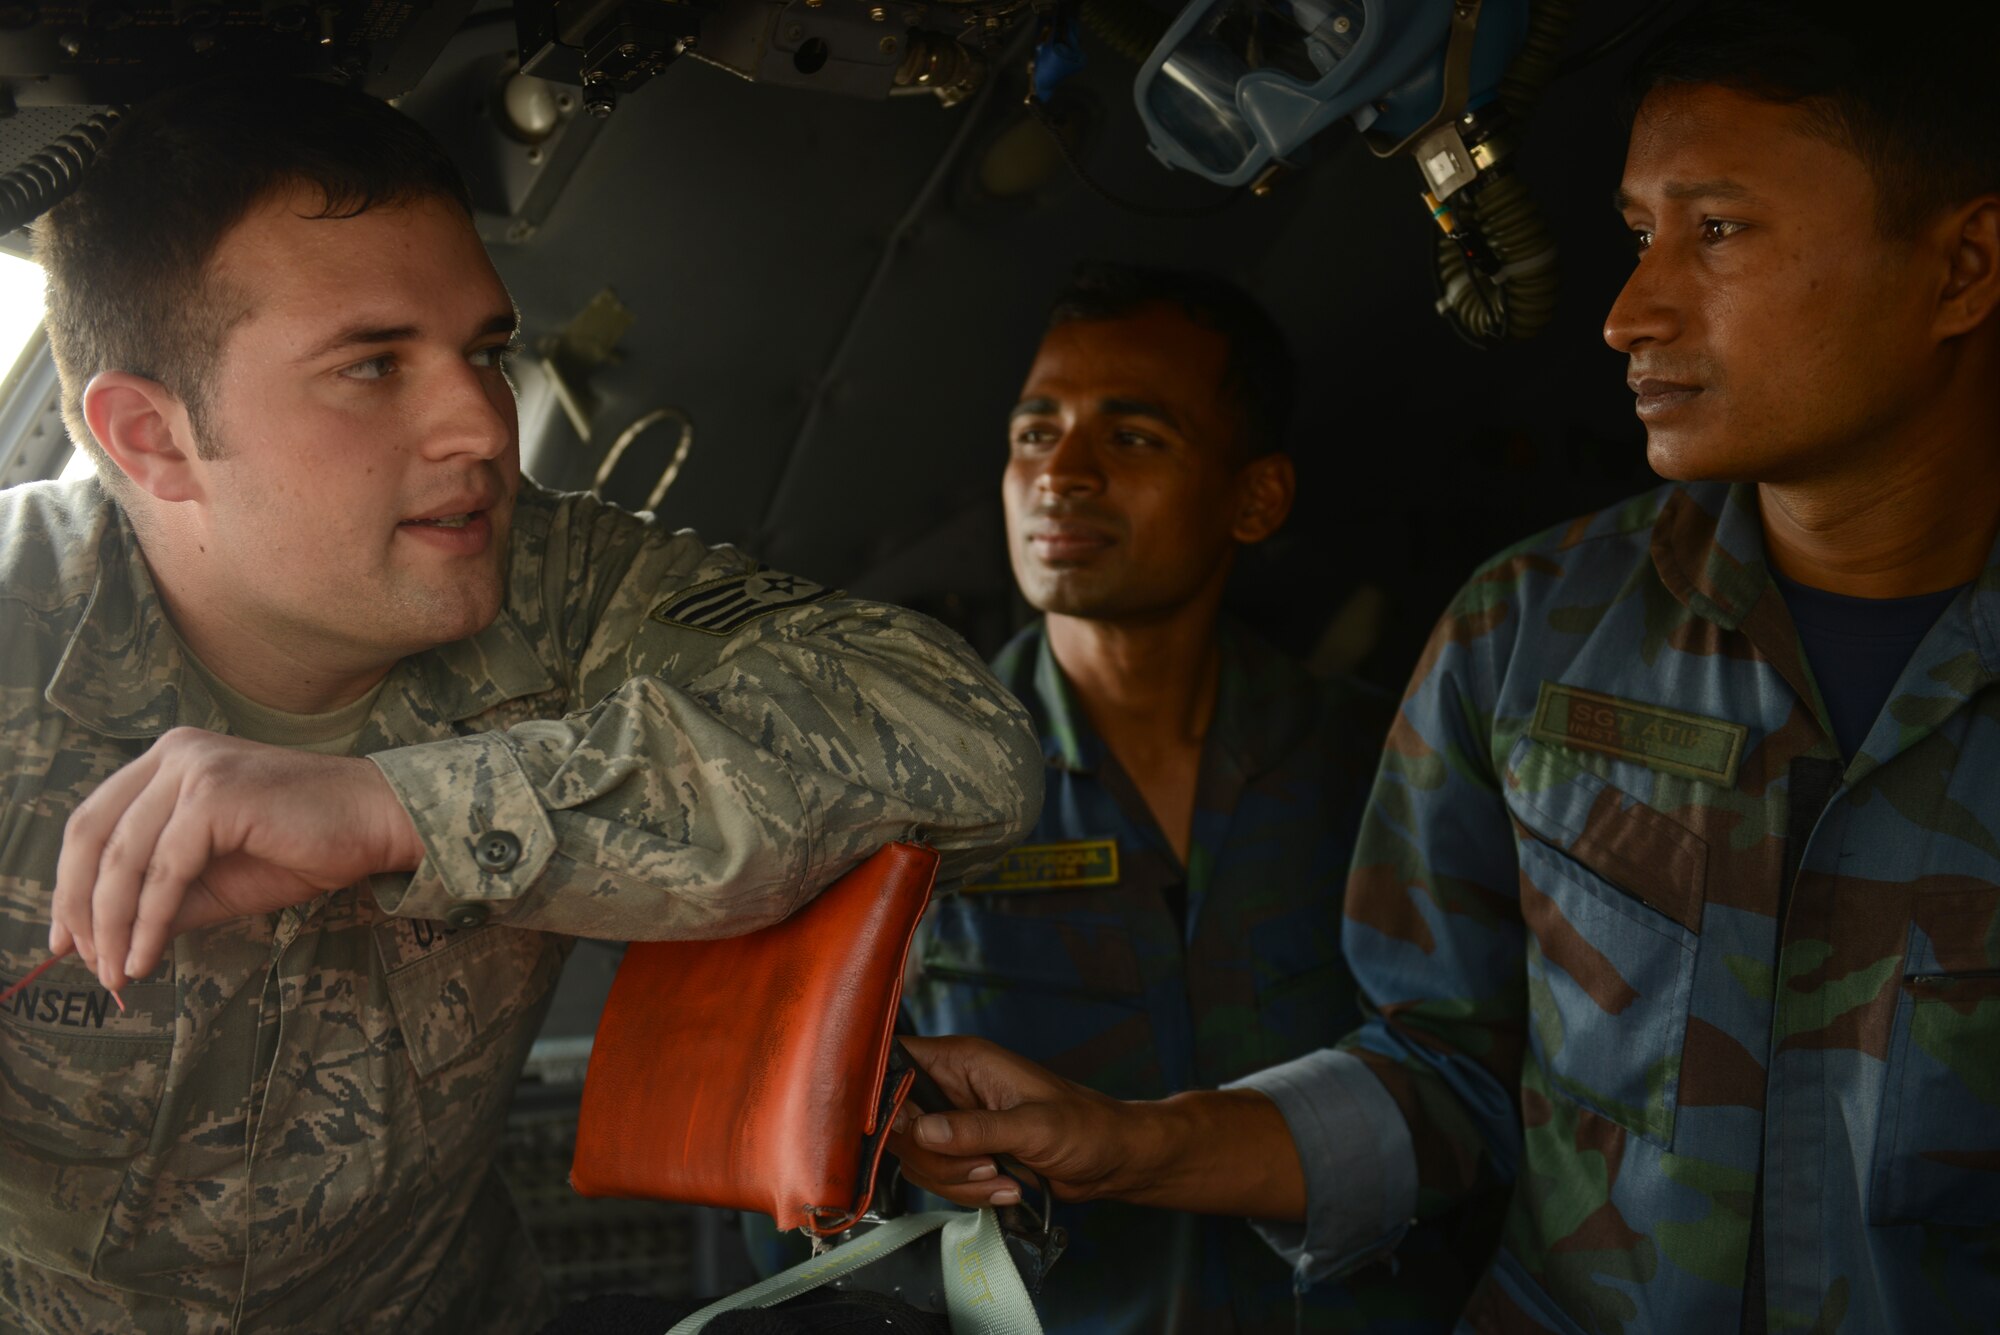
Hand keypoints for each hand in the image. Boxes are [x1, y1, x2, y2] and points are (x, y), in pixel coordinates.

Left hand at [51, 727, 425, 992]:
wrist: (376, 825)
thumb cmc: (305, 846)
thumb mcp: (213, 878)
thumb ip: (159, 897)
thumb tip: (102, 946)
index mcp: (169, 760)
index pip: (93, 822)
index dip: (68, 884)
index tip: (65, 940)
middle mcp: (174, 753)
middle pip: (92, 836)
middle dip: (79, 908)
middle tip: (85, 962)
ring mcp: (194, 767)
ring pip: (123, 859)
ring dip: (111, 926)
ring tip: (116, 972)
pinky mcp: (217, 794)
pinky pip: (163, 872)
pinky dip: (147, 922)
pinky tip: (146, 957)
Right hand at [889, 1035, 1309, 1221]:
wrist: (1113, 1161)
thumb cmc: (1085, 1128)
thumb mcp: (1033, 1127)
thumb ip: (974, 1129)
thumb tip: (919, 1131)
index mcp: (963, 1060)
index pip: (895, 1062)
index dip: (885, 1097)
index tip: (906, 1133)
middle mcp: (951, 1086)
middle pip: (898, 1123)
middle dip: (936, 1158)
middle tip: (983, 1166)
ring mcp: (955, 1121)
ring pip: (916, 1157)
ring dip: (956, 1181)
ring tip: (1002, 1178)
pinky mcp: (963, 1152)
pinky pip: (937, 1177)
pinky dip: (966, 1192)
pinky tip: (1004, 1188)